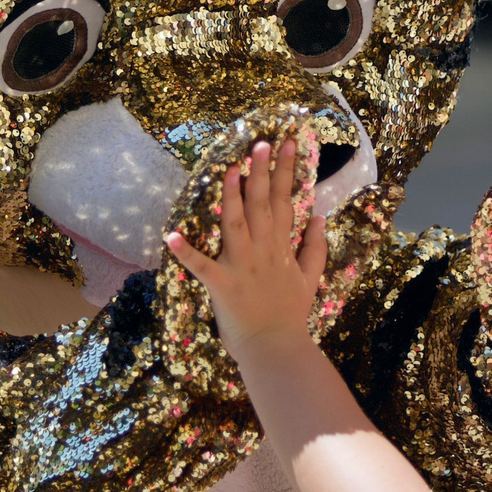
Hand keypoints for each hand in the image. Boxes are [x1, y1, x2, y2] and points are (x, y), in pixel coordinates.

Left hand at [166, 140, 328, 360]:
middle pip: (261, 205)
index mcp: (281, 248)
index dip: (285, 171)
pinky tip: (172, 234)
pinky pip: (201, 266)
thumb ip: (315, 248)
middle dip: (261, 172)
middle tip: (260, 143)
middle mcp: (262, 250)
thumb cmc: (289, 316)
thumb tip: (319, 217)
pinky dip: (186, 252)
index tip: (288, 143)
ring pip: (235, 224)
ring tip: (229, 168)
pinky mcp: (222, 285)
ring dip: (231, 196)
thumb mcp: (310, 279)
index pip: (284, 201)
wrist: (277, 349)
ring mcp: (241, 266)